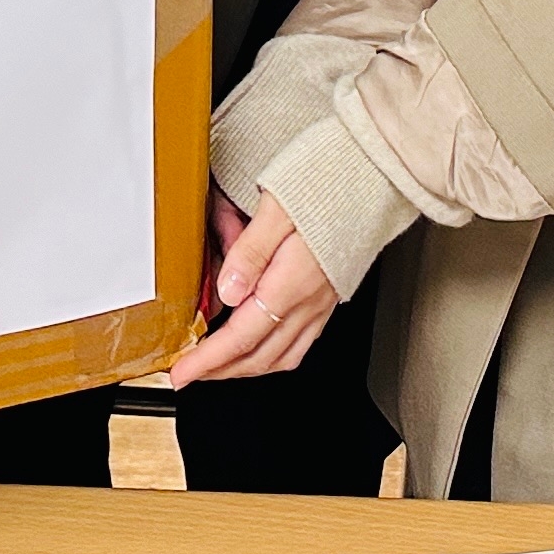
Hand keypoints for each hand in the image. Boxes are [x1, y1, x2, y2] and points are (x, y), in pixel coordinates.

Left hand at [167, 186, 335, 387]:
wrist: (371, 180)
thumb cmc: (325, 184)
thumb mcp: (277, 207)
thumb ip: (250, 251)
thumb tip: (226, 292)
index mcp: (292, 282)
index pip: (241, 337)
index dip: (207, 360)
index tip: (182, 372)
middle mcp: (309, 301)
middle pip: (258, 356)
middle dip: (219, 371)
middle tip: (188, 373)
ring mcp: (321, 304)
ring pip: (279, 357)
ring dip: (243, 369)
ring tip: (215, 366)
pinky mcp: (328, 299)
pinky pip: (298, 344)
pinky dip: (270, 356)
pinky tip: (256, 348)